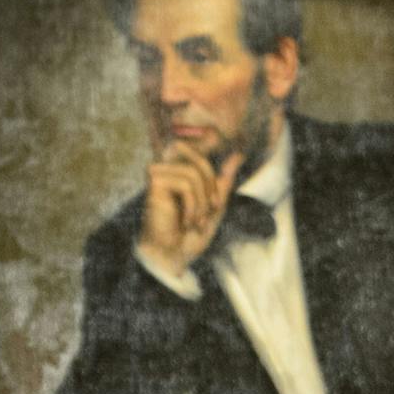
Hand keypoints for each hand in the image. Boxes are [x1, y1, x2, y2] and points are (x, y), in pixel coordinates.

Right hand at [138, 141, 243, 275]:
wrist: (172, 256)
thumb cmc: (189, 235)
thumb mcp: (215, 205)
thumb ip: (224, 180)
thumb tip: (238, 154)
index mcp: (180, 172)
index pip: (196, 146)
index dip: (208, 140)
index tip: (217, 136)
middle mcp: (167, 168)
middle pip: (199, 158)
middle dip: (211, 184)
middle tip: (212, 208)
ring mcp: (159, 172)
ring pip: (195, 173)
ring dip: (203, 202)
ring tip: (198, 221)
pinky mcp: (154, 181)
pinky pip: (186, 183)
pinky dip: (193, 206)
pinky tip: (187, 222)